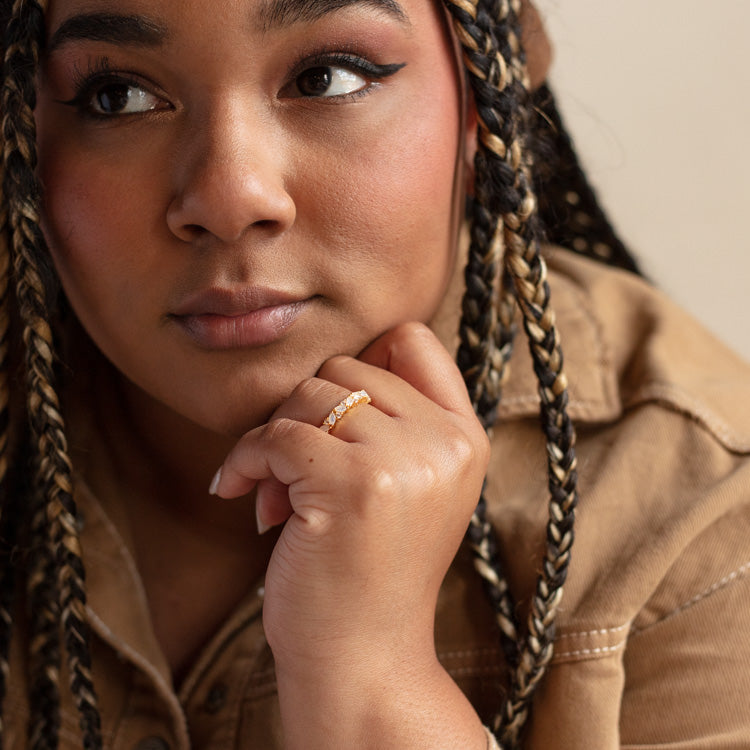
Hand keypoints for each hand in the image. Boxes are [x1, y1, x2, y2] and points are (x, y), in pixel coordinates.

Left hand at [211, 322, 489, 747]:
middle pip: (347, 365)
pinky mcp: (355, 483)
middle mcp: (446, 442)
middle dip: (307, 410)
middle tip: (295, 470)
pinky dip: (246, 459)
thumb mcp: (410, 487)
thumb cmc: (371, 571)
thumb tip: (325, 368)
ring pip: (309, 393)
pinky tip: (244, 495)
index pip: (413, 339)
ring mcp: (406, 460)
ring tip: (277, 493)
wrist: (363, 659)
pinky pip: (276, 434)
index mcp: (465, 437)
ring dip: (274, 438)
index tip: (334, 413)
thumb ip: (393, 421)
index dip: (363, 361)